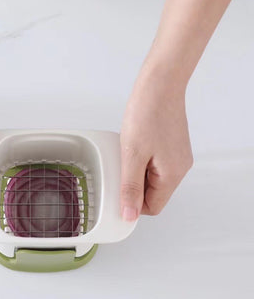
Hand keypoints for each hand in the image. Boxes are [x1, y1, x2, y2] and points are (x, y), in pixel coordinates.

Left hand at [119, 71, 192, 220]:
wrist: (160, 83)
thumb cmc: (148, 112)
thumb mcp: (132, 155)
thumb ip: (130, 188)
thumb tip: (129, 215)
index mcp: (172, 175)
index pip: (153, 207)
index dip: (133, 204)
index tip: (118, 191)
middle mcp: (179, 168)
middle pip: (153, 194)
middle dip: (133, 186)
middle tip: (120, 168)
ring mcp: (176, 157)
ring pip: (152, 179)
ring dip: (136, 172)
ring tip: (127, 153)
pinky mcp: (171, 146)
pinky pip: (154, 164)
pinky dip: (141, 160)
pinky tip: (134, 147)